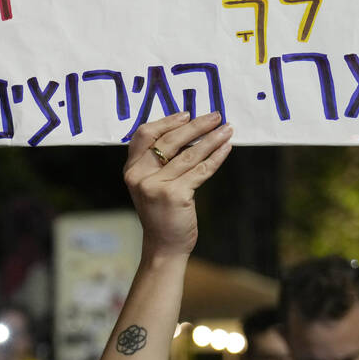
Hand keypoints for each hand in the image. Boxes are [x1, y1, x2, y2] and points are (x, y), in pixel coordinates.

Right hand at [123, 112, 232, 258]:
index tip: (187, 114)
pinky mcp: (175, 195)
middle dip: (196, 126)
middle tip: (215, 116)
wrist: (163, 245)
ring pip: (189, 154)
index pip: (144, 135)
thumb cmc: (161, 213)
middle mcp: (139, 176)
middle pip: (169, 141)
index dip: (166, 121)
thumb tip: (189, 131)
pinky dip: (216, 157)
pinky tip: (226, 148)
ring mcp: (156, 186)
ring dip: (212, 138)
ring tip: (227, 129)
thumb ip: (158, 162)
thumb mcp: (150, 185)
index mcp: (131, 170)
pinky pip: (200, 170)